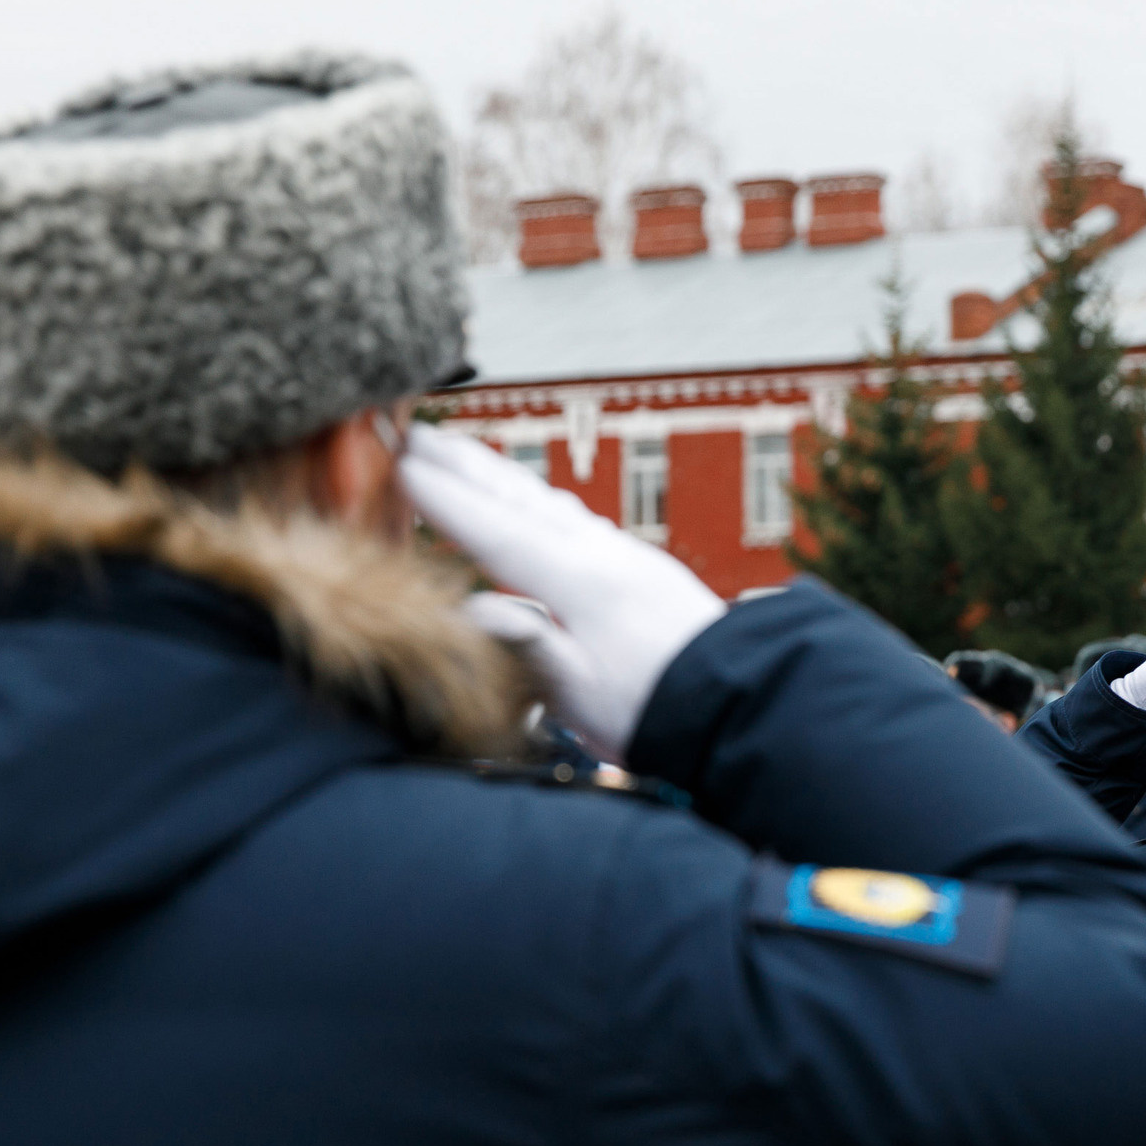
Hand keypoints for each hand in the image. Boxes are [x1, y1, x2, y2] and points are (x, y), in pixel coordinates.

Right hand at [399, 425, 724, 758]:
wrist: (745, 703)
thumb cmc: (659, 710)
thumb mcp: (582, 693)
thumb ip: (527, 647)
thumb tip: (470, 609)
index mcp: (581, 582)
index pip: (498, 531)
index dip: (446, 501)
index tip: (400, 469)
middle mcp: (603, 555)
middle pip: (520, 499)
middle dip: (463, 466)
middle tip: (412, 435)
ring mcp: (626, 556)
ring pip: (549, 502)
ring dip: (499, 476)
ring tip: (459, 456)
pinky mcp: (643, 569)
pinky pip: (576, 519)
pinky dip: (540, 501)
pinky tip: (535, 503)